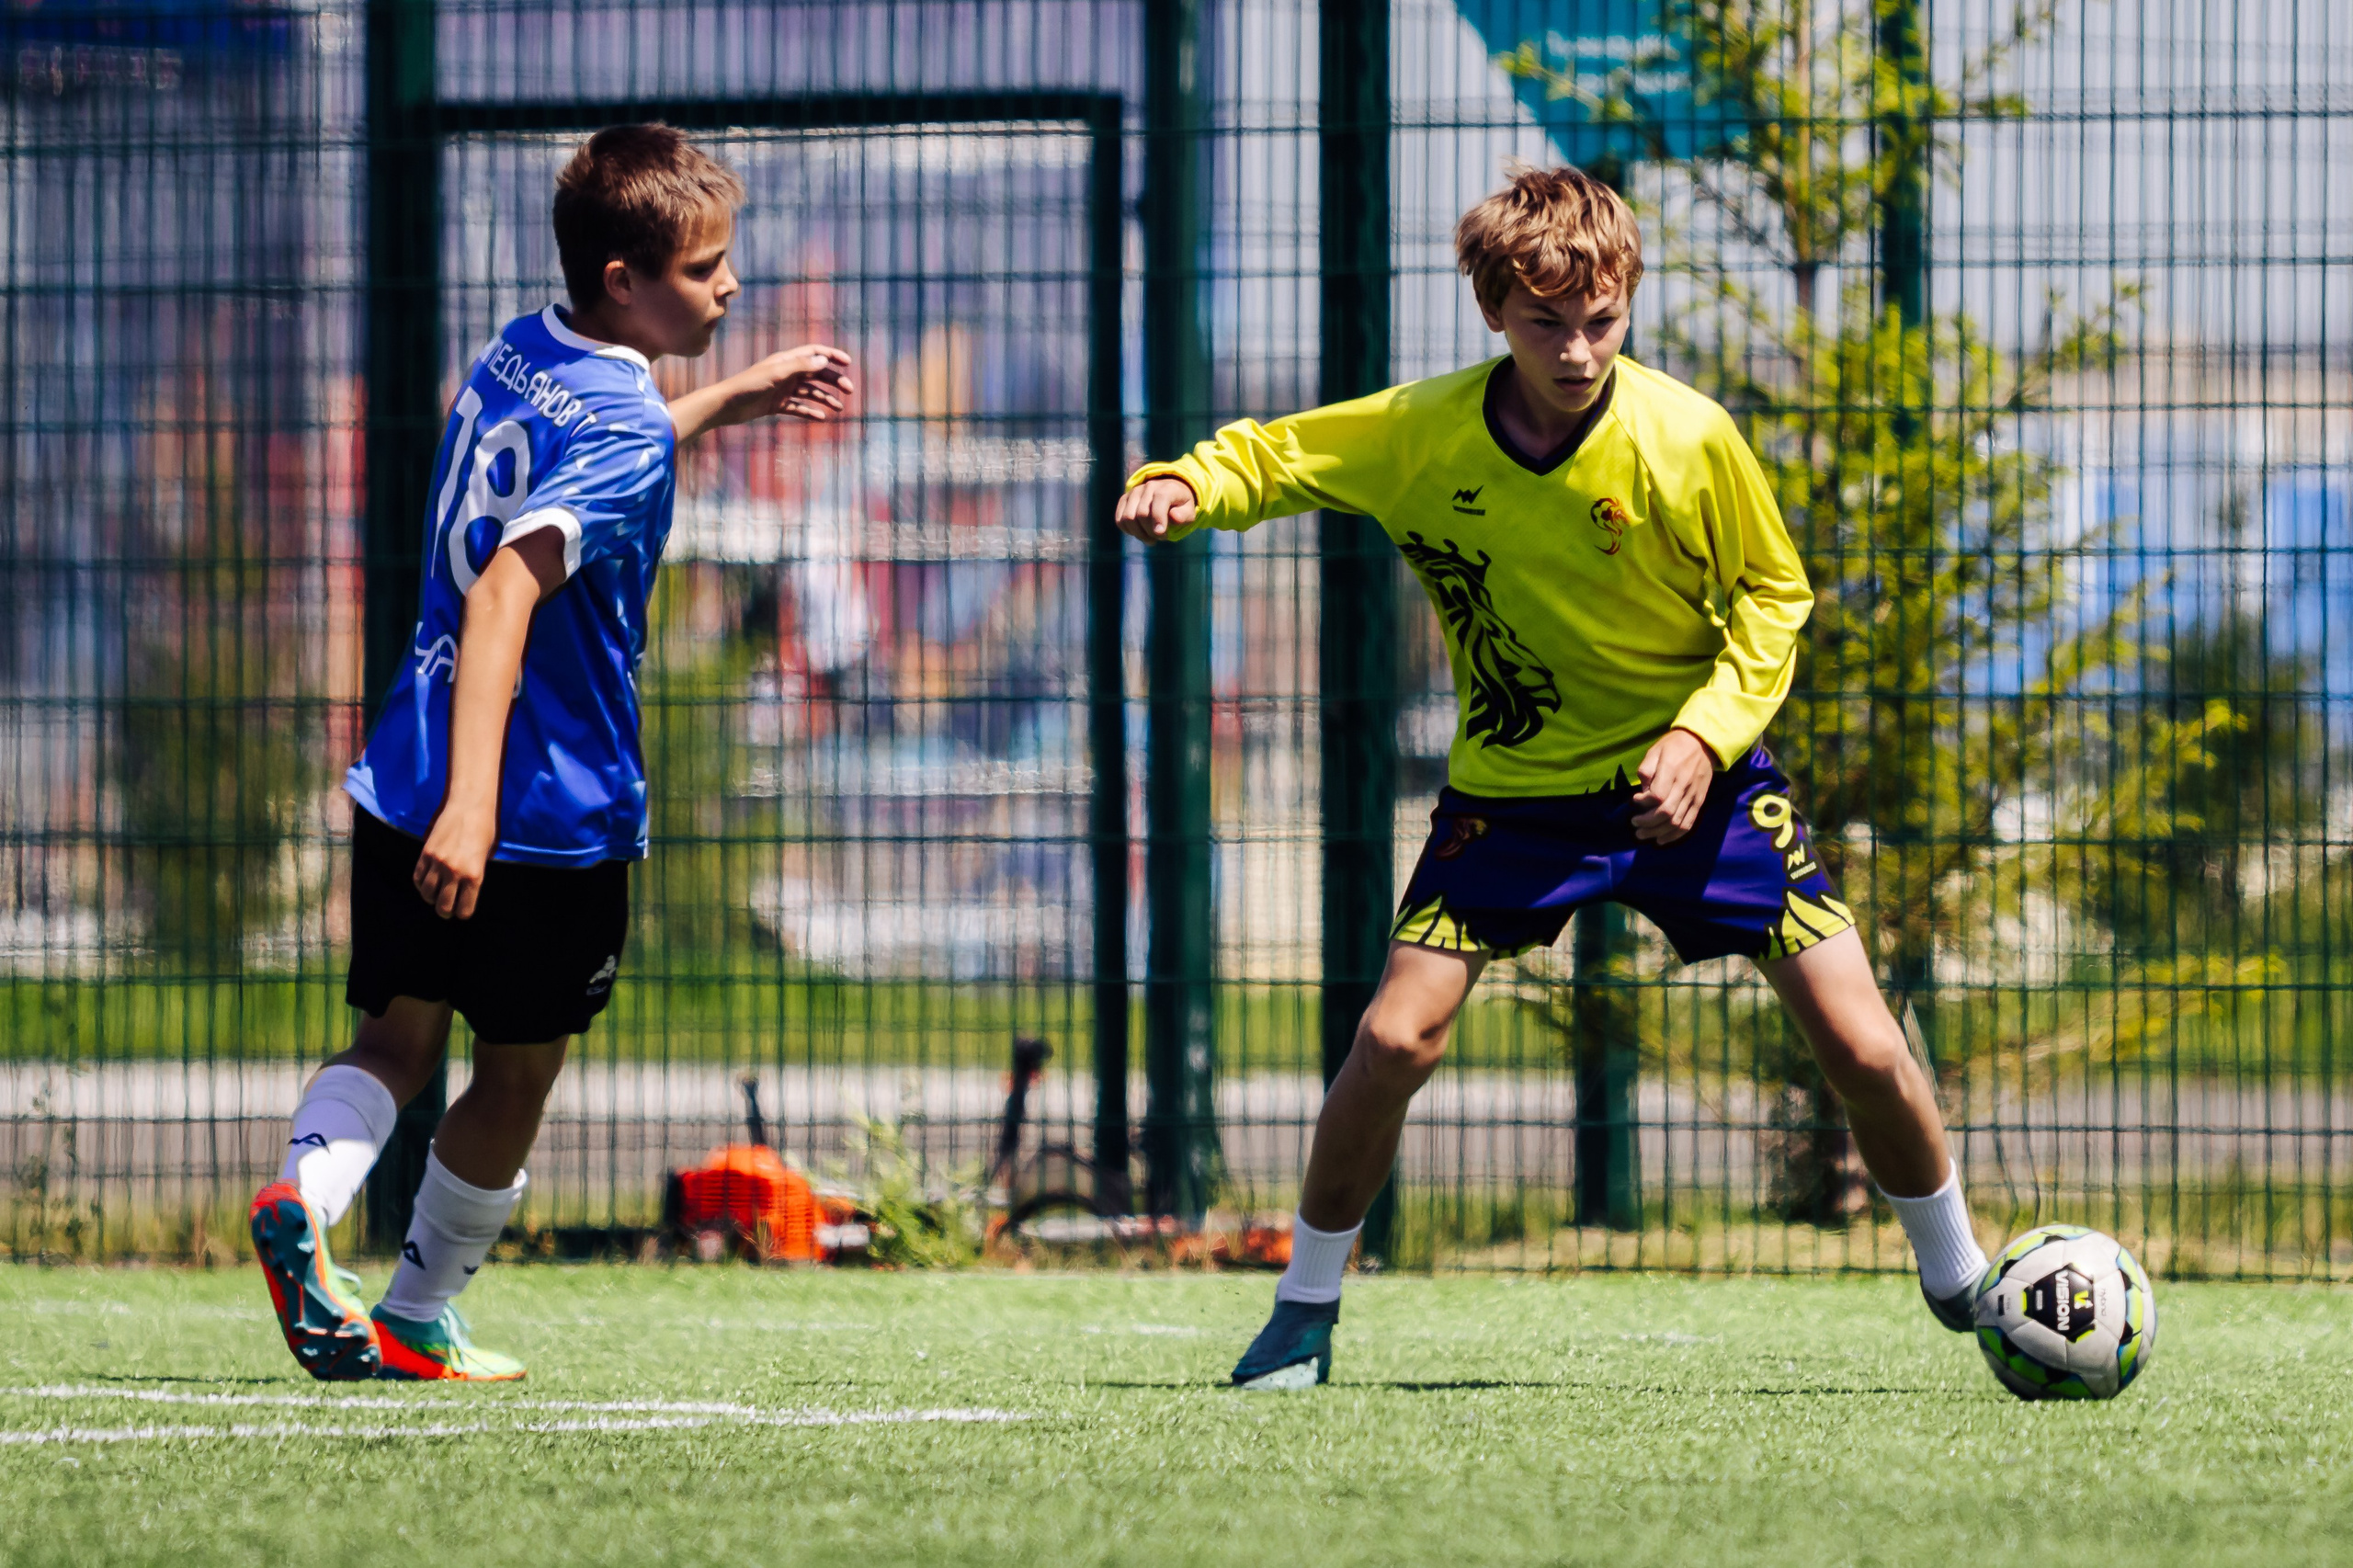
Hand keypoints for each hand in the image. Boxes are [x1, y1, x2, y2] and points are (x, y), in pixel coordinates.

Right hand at [414, 803, 496, 919]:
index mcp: (474, 875)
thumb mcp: (485, 857)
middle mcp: (454, 872)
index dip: (462, 913)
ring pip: (427, 894)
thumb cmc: (484, 830)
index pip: (464, 909)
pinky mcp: (425, 854)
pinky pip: (418, 878)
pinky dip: (421, 885)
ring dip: (431, 899)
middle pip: (443, 906)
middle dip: (445, 912)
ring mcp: (437, 863)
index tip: (462, 911)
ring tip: (436, 897)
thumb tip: (463, 893)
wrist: (469, 806)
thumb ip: (474, 876)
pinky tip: (427, 885)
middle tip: (447, 911)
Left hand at [725, 344, 855, 424]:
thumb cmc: (748, 385)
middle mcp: (786, 373)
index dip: (831, 356)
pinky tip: (821, 418)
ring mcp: (783, 389)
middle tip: (849, 391)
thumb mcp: (776, 374)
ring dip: (825, 398)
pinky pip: (798, 407)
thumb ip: (800, 366)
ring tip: (839, 408)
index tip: (847, 363)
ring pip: (810, 392)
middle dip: (834, 381)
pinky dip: (810, 411)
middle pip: (816, 374)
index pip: (814, 353)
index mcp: (786, 361)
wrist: (726, 405)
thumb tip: (823, 361)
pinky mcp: (777, 405)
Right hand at [1113, 476, 1196, 541]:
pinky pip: (1120, 520)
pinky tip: (1140, 532)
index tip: (1160, 534)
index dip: (1159, 518)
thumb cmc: (1180, 505)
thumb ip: (1184, 515)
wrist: (1168, 491)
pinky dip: (1128, 531)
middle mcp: (1148, 486)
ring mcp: (1134, 492)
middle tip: (1161, 537)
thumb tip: (1173, 517)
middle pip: (1142, 514)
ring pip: (1128, 518)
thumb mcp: (1189, 511)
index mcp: (1167, 488)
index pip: (1160, 499)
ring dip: (1139, 534)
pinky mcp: (1124, 499)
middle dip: (1150, 531)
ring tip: (1150, 538)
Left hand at [1631, 727, 1714, 844]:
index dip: (1642, 803)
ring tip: (1642, 834)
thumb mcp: (1655, 750)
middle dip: (1647, 822)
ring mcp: (1693, 795)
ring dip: (1657, 832)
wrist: (1704, 744)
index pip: (1657, 796)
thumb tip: (1642, 792)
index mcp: (1671, 770)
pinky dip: (1674, 836)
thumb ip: (1646, 770)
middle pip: (1666, 813)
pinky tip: (1661, 840)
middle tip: (1634, 824)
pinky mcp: (1699, 802)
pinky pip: (1689, 824)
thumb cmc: (1674, 746)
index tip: (1634, 800)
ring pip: (1676, 822)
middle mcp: (1684, 785)